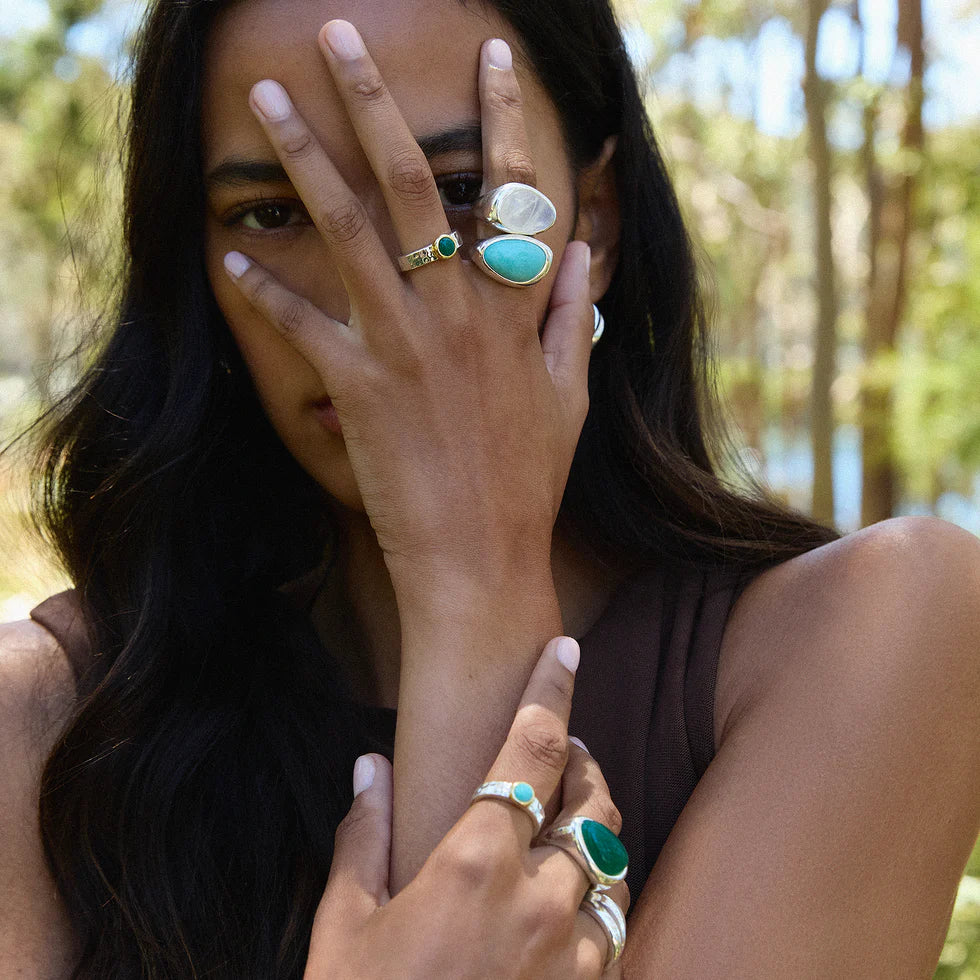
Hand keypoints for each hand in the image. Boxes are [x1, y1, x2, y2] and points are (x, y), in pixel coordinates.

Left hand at [224, 22, 593, 600]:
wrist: (481, 559)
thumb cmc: (527, 483)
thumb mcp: (569, 398)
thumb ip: (571, 317)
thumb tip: (584, 247)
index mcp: (511, 311)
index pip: (511, 192)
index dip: (502, 118)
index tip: (489, 57)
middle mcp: (456, 312)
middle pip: (411, 185)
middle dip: (374, 101)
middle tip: (341, 36)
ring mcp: (404, 345)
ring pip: (347, 230)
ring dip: (305, 158)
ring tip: (270, 100)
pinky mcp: (358, 385)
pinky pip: (303, 323)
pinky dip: (267, 289)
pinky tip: (233, 257)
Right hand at [302, 636, 628, 978]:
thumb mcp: (345, 930)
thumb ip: (362, 837)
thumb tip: (367, 764)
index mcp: (476, 862)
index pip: (532, 749)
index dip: (552, 690)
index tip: (566, 650)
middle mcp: (541, 896)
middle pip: (593, 797)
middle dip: (583, 761)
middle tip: (563, 753)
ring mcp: (577, 951)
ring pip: (613, 859)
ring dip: (594, 829)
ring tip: (567, 821)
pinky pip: (613, 923)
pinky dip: (597, 894)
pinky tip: (568, 900)